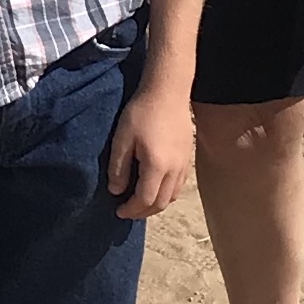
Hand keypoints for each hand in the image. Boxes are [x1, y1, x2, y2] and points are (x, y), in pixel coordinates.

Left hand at [106, 84, 193, 219]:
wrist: (168, 91)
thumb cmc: (142, 111)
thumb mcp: (122, 138)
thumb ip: (118, 167)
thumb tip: (116, 191)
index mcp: (157, 166)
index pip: (145, 200)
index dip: (131, 210)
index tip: (117, 211)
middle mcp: (174, 170)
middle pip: (161, 203)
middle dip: (143, 212)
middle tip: (127, 210)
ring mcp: (184, 164)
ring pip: (173, 197)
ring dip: (156, 204)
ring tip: (140, 202)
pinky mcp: (188, 157)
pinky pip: (179, 185)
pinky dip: (167, 193)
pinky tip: (155, 186)